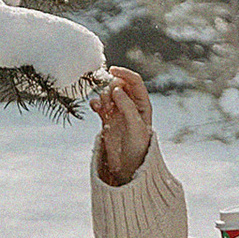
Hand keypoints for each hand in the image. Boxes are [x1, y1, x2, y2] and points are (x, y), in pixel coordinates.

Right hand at [93, 65, 153, 185]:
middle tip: (110, 101)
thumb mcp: (135, 126)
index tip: (112, 70)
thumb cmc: (138, 147)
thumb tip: (116, 88)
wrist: (128, 167)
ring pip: (108, 94)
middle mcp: (131, 105)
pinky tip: (95, 107)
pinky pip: (99, 105)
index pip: (134, 82)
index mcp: (143, 104)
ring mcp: (118, 112)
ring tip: (104, 109)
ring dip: (104, 97)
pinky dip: (96, 103)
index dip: (124, 74)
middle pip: (119, 85)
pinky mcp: (107, 119)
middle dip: (112, 88)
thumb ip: (126, 106)